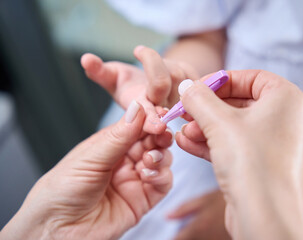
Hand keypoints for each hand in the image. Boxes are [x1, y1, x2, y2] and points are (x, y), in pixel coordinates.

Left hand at [1, 101, 172, 239]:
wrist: (57, 231)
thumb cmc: (61, 192)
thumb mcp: (90, 158)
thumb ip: (118, 136)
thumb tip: (138, 107)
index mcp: (109, 144)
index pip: (136, 125)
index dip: (149, 119)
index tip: (158, 117)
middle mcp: (124, 160)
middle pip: (152, 140)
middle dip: (159, 135)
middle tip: (161, 134)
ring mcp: (135, 179)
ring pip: (161, 159)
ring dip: (161, 155)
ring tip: (149, 159)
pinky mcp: (143, 199)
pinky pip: (163, 183)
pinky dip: (162, 176)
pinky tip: (149, 175)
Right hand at [81, 46, 198, 133]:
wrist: (151, 84)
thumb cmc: (129, 84)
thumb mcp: (112, 78)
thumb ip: (99, 71)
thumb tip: (86, 59)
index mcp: (143, 112)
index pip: (149, 118)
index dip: (151, 120)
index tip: (154, 120)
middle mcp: (164, 108)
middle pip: (163, 84)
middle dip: (153, 65)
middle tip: (140, 52)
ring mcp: (180, 98)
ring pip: (178, 73)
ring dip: (160, 60)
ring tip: (147, 58)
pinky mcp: (194, 87)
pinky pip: (189, 69)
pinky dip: (175, 60)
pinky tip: (164, 63)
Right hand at [177, 70, 302, 238]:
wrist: (266, 219)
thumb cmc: (251, 164)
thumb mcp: (219, 123)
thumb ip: (200, 98)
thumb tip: (187, 86)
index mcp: (289, 100)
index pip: (251, 77)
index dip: (220, 80)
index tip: (196, 88)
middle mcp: (290, 120)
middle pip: (241, 103)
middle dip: (207, 109)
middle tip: (184, 111)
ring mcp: (281, 145)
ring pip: (237, 128)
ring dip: (206, 128)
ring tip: (182, 131)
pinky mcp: (268, 165)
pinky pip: (240, 147)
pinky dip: (214, 144)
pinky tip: (187, 143)